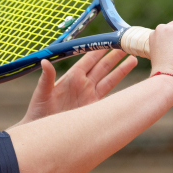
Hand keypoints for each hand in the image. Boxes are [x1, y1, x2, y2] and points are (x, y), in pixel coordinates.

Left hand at [16, 49, 137, 126]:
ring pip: (109, 78)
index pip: (88, 59)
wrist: (45, 133)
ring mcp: (89, 95)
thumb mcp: (42, 93)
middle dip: (114, 55)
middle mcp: (82, 84)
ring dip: (121, 69)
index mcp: (71, 77)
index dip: (98, 49)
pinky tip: (130, 83)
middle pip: (102, 66)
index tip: (108, 39)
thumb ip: (46, 78)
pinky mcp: (94, 107)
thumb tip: (45, 62)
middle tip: (126, 44)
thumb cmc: (38, 111)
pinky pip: (110, 95)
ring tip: (133, 58)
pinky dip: (120, 89)